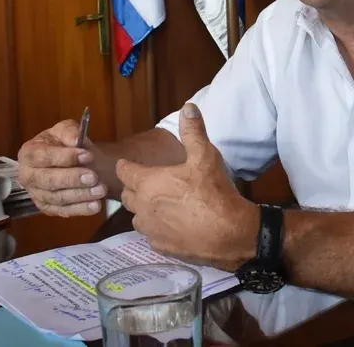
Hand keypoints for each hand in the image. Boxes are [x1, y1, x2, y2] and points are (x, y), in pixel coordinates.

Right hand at [17, 119, 106, 216]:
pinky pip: (63, 211)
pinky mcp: (47, 208)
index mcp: (28, 153)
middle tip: (94, 177)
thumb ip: (69, 132)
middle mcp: (27, 176)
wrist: (68, 159)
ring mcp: (36, 194)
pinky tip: (95, 206)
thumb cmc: (63, 143)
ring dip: (80, 195)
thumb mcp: (65, 130)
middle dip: (72, 179)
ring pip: (57, 198)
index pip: (43, 157)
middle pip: (48, 180)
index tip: (88, 156)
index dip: (64, 157)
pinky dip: (80, 209)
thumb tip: (76, 140)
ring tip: (100, 190)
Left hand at [117, 103, 256, 269]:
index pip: (124, 171)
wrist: (229, 233)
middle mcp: (142, 207)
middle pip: (126, 195)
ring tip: (160, 204)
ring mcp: (150, 229)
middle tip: (149, 182)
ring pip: (136, 217)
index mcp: (148, 182)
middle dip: (133, 187)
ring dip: (143, 209)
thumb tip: (187, 106)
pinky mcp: (160, 247)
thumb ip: (193, 131)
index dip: (127, 166)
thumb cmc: (213, 192)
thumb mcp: (205, 156)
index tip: (129, 164)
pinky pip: (150, 235)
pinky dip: (156, 228)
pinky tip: (171, 224)